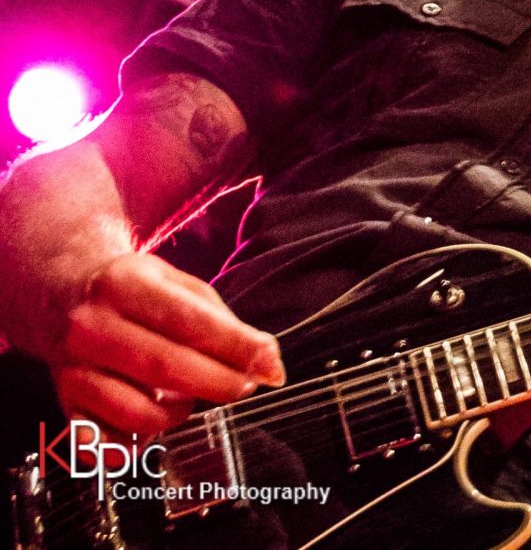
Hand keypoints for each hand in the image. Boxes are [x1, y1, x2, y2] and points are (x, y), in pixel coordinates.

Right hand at [50, 252, 284, 439]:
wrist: (61, 293)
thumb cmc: (133, 289)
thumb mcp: (174, 282)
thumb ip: (221, 319)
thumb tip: (266, 359)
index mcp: (125, 284)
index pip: (191, 322)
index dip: (238, 348)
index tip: (271, 363)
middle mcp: (92, 326)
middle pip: (167, 368)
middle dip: (221, 383)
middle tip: (247, 385)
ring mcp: (73, 369)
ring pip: (138, 413)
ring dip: (180, 413)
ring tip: (190, 394)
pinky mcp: (65, 405)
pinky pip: (105, 446)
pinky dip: (139, 442)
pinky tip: (152, 416)